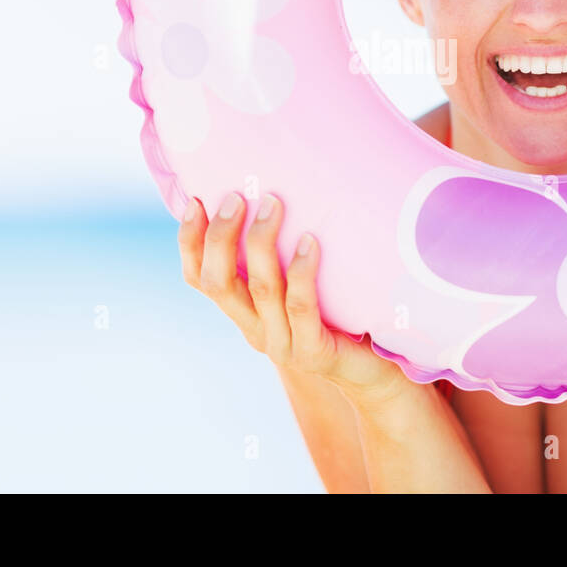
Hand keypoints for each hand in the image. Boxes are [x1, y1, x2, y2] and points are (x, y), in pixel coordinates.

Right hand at [179, 190, 409, 405]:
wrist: (377, 373)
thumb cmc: (341, 317)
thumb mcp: (301, 285)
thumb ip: (283, 257)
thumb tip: (273, 193)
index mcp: (245, 313)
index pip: (200, 279)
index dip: (190, 242)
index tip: (194, 201)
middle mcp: (256, 330)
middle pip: (218, 283)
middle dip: (220, 237)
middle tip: (236, 196)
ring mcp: (283, 345)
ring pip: (260, 289)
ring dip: (261, 243)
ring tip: (274, 203)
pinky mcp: (314, 353)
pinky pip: (301, 307)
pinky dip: (303, 271)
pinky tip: (311, 241)